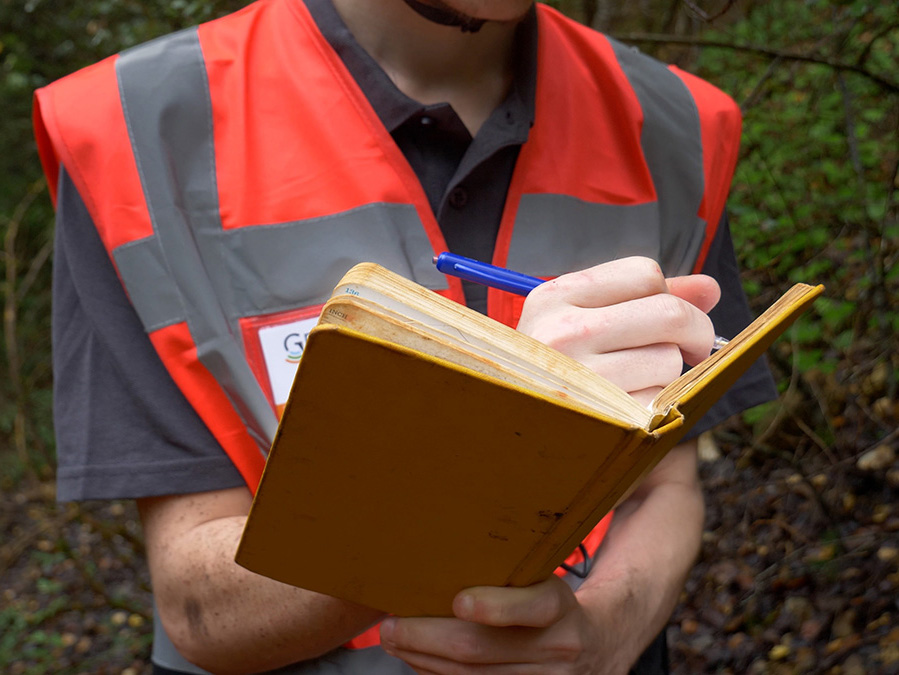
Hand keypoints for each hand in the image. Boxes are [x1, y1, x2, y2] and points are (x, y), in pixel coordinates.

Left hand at [380, 575, 620, 673]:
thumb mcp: (544, 579)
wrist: (596, 644)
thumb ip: (508, 574)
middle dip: (427, 638)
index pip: (535, 608)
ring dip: (423, 659)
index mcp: (559, 608)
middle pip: (482, 649)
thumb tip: (445, 555)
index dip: (496, 607)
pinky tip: (417, 659)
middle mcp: (554, 648)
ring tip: (394, 641)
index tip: (459, 601)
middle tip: (389, 626)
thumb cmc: (553, 602)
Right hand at [516, 257, 720, 403]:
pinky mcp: (601, 418)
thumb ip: (644, 299)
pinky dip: (655, 404)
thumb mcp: (581, 320)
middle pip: (670, 313)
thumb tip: (710, 288)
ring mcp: (581, 378)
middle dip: (696, 330)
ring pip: (670, 359)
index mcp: (553, 297)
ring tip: (637, 381)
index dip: (667, 294)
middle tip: (693, 348)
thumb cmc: (557, 368)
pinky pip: (660, 400)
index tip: (667, 318)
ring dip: (667, 373)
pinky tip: (630, 407)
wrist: (514, 429)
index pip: (645, 273)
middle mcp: (562, 333)